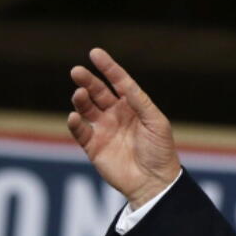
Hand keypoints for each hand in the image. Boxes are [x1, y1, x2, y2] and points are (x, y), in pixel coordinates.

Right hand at [67, 48, 180, 208]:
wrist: (154, 182)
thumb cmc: (160, 151)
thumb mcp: (157, 123)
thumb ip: (141, 103)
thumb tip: (126, 85)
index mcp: (134, 106)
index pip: (119, 82)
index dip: (108, 67)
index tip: (95, 53)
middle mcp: (117, 114)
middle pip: (98, 92)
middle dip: (88, 80)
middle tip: (77, 71)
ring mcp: (104, 129)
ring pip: (87, 108)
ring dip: (81, 99)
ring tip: (79, 94)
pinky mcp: (93, 146)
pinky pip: (80, 131)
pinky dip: (75, 123)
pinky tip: (75, 116)